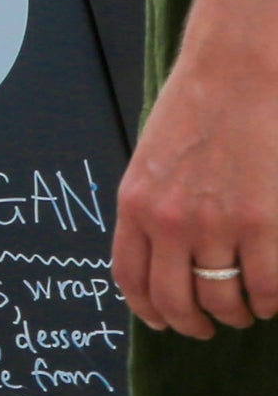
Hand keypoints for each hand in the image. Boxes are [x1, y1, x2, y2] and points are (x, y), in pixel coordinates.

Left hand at [115, 30, 277, 334]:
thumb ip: (153, 209)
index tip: (166, 321)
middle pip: (176, 302)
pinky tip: (272, 293)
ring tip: (248, 306)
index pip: (131, 279)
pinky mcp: (264, 224)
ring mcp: (217, 225)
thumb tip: (165, 260)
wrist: (237, 71)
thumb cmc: (197, 108)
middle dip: (195, 324)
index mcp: (135, 204)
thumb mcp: (152, 160)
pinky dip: (272, 301)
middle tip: (213, 324)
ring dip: (238, 313)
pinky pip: (268, 288)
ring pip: (225, 301)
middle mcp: (169, 221)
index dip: (150, 311)